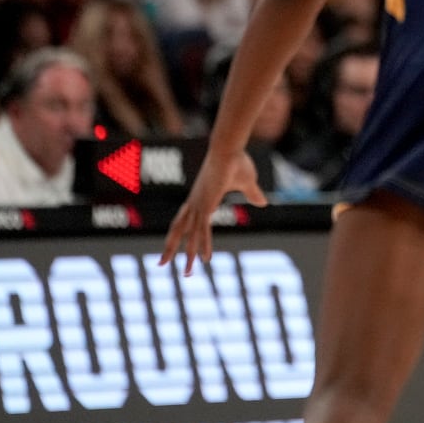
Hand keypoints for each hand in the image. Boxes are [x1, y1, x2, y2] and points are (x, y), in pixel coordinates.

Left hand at [159, 148, 267, 275]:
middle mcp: (195, 203)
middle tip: (160, 264)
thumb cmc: (236, 160)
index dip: (178, 232)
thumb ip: (253, 194)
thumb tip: (263, 204)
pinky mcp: (206, 206)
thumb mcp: (247, 182)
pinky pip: (203, 231)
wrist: (229, 148)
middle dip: (170, 247)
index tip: (171, 244)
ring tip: (186, 274)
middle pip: (178, 229)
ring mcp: (199, 205)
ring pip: (190, 235)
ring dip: (187, 255)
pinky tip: (204, 259)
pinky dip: (203, 246)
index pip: (184, 218)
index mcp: (199, 196)